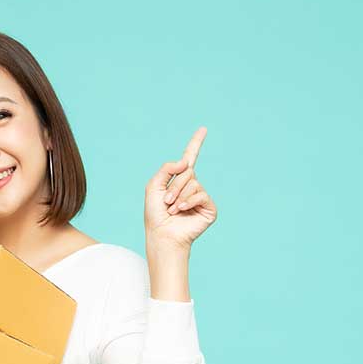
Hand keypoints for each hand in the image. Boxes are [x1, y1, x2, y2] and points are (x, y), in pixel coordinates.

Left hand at [144, 126, 217, 250]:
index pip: (189, 158)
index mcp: (179, 180)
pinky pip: (201, 194)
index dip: (196, 143)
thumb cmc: (155, 214)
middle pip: (188, 171)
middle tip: (166, 202)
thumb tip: (185, 163)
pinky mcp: (209, 208)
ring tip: (173, 209)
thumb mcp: (153, 186)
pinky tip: (182, 210)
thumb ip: (166, 169)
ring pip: (194, 183)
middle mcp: (192, 186)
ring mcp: (201, 197)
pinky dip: (189, 201)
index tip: (203, 129)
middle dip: (174, 185)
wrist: (162, 235)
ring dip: (179, 196)